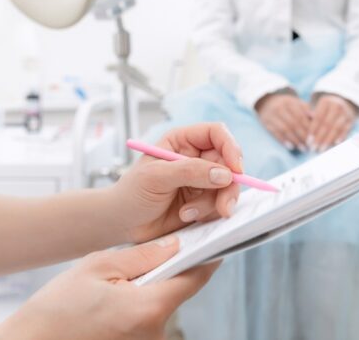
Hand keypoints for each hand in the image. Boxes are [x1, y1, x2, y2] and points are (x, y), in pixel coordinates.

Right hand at [0, 237, 218, 339]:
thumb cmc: (56, 310)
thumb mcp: (97, 267)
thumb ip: (142, 256)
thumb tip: (174, 245)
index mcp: (149, 309)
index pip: (195, 277)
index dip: (205, 255)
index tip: (211, 239)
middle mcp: (155, 333)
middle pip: (179, 291)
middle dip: (169, 270)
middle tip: (150, 254)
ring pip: (162, 305)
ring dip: (151, 289)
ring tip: (119, 281)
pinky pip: (148, 319)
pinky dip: (139, 304)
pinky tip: (114, 299)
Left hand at [114, 123, 242, 242]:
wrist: (122, 224)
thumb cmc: (131, 194)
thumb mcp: (156, 177)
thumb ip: (190, 172)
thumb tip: (225, 174)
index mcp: (182, 141)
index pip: (217, 134)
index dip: (230, 148)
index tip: (236, 170)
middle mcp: (196, 158)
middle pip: (229, 164)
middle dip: (228, 186)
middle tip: (224, 206)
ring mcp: (202, 181)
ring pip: (228, 187)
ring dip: (215, 204)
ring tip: (189, 214)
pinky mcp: (204, 202)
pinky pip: (221, 205)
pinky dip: (209, 214)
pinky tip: (187, 217)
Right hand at [255, 92, 311, 150]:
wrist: (267, 102)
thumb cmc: (287, 106)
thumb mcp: (297, 104)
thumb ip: (306, 110)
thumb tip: (315, 117)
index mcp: (290, 102)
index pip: (301, 116)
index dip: (308, 128)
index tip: (315, 137)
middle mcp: (279, 107)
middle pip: (294, 123)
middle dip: (303, 136)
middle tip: (310, 146)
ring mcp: (271, 115)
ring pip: (285, 129)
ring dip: (295, 140)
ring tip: (303, 148)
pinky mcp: (265, 123)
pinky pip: (275, 133)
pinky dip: (283, 141)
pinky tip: (291, 147)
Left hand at [309, 94, 357, 151]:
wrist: (344, 103)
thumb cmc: (326, 110)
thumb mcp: (318, 108)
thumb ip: (312, 117)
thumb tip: (306, 126)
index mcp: (326, 102)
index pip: (318, 117)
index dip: (313, 130)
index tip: (308, 141)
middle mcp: (337, 106)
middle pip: (327, 124)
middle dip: (319, 137)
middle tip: (313, 148)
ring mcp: (345, 113)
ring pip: (336, 128)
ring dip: (328, 140)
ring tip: (321, 149)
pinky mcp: (351, 120)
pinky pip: (345, 130)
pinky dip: (340, 138)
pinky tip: (334, 144)